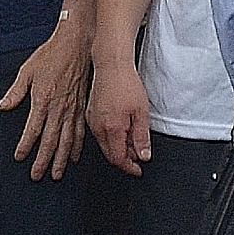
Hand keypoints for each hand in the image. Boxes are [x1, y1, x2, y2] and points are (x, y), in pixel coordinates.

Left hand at [0, 25, 88, 179]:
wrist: (76, 45)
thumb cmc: (51, 56)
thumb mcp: (27, 70)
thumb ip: (15, 91)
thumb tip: (3, 106)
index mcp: (43, 100)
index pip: (32, 129)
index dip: (25, 146)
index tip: (19, 157)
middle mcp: (59, 108)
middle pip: (51, 141)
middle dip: (43, 161)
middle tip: (37, 175)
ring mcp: (72, 109)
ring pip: (67, 140)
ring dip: (61, 159)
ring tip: (56, 174)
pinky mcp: (81, 107)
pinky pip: (80, 132)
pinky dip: (77, 147)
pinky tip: (74, 157)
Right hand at [87, 46, 151, 177]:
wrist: (111, 65)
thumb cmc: (126, 84)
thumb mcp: (142, 113)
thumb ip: (142, 137)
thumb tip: (143, 156)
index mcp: (111, 129)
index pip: (118, 158)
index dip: (130, 167)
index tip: (138, 169)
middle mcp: (98, 127)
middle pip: (110, 154)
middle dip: (125, 158)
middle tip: (139, 152)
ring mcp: (92, 120)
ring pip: (104, 144)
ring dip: (118, 146)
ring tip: (132, 136)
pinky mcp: (90, 113)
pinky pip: (99, 133)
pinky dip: (111, 136)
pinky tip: (121, 127)